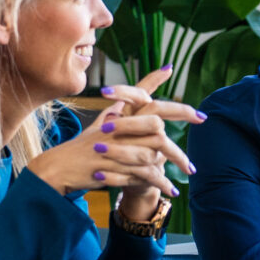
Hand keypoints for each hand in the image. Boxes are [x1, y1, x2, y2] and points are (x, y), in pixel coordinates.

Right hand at [26, 67, 201, 202]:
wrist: (58, 169)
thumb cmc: (80, 150)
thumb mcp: (97, 129)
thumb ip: (112, 115)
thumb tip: (120, 103)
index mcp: (114, 116)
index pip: (136, 92)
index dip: (153, 79)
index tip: (171, 68)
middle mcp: (116, 127)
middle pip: (156, 118)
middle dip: (182, 115)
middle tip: (202, 118)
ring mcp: (115, 146)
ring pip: (155, 148)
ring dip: (176, 160)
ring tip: (189, 170)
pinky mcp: (114, 166)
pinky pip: (146, 174)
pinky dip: (161, 182)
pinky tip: (172, 190)